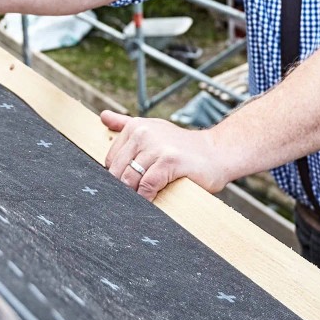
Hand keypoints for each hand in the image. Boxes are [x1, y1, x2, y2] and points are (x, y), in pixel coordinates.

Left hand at [99, 109, 232, 200]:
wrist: (216, 152)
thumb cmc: (182, 146)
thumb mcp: (153, 128)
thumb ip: (126, 124)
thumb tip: (102, 116)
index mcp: (136, 127)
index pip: (112, 160)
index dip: (117, 177)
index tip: (126, 186)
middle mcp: (143, 133)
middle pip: (118, 171)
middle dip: (122, 189)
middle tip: (129, 200)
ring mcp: (157, 147)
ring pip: (130, 179)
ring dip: (132, 195)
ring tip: (139, 203)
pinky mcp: (169, 162)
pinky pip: (147, 185)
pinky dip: (145, 198)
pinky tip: (150, 202)